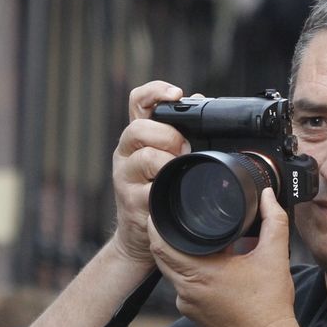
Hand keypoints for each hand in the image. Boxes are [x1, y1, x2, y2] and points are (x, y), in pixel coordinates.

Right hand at [110, 80, 188, 266]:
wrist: (140, 235)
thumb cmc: (158, 190)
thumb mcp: (166, 156)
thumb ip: (180, 128)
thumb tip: (201, 100)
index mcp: (138, 136)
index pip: (138, 101)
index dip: (155, 92)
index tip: (177, 94)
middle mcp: (126, 152)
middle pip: (139, 128)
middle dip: (168, 135)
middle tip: (184, 149)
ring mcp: (125, 177)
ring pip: (144, 157)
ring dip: (168, 162)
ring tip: (179, 171)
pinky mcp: (130, 202)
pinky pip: (149, 191)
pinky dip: (165, 190)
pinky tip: (173, 193)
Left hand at [147, 187, 300, 326]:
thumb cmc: (270, 305)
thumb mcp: (275, 256)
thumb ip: (272, 220)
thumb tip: (266, 196)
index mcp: (200, 272)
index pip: (161, 244)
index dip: (157, 224)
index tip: (162, 209)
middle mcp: (186, 290)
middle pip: (162, 256)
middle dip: (166, 236)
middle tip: (176, 218)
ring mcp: (187, 305)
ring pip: (172, 272)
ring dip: (179, 255)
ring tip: (197, 239)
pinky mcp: (192, 315)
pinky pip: (182, 288)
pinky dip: (189, 274)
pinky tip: (209, 266)